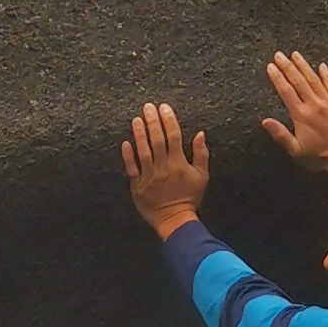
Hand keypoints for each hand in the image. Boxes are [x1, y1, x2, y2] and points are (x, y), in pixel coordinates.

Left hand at [122, 102, 210, 230]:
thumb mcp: (202, 176)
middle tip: (148, 107)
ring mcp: (149, 176)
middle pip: (157, 139)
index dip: (168, 120)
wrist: (175, 219)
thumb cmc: (190, 197)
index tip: (164, 108)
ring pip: (143, 151)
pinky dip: (127, 155)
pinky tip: (125, 142)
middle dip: (152, 121)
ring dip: (139, 134)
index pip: (174, 136)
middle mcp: (163, 167)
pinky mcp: (137, 185)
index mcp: (178, 163)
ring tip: (136, 119)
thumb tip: (200, 134)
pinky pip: (131, 168)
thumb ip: (201, 154)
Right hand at [261, 52, 327, 177]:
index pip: (286, 91)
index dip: (277, 78)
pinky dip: (326, 74)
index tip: (271, 66)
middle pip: (298, 81)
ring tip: (295, 54)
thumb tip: (265, 121)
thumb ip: (281, 134)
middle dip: (287, 66)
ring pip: (313, 79)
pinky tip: (321, 66)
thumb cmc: (321, 156)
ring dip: (303, 66)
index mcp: (301, 116)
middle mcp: (314, 105)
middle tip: (279, 55)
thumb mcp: (296, 150)